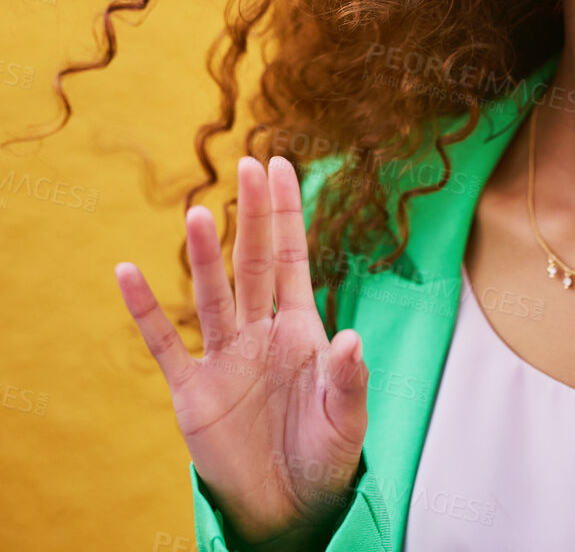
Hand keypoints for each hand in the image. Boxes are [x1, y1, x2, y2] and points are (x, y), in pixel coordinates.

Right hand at [114, 155, 368, 549]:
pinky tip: (128, 274)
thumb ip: (348, 379)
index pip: (292, 260)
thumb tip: (352, 339)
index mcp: (303, 331)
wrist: (289, 505)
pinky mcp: (193, 391)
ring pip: (211, 295)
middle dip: (252, 216)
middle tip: (247, 163)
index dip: (287, 215)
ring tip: (197, 212)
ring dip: (202, 257)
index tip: (281, 166)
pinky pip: (165, 345)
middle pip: (253, 263)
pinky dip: (146, 312)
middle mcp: (260, 333)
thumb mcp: (346, 419)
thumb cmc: (325, 456)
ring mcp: (224, 358)